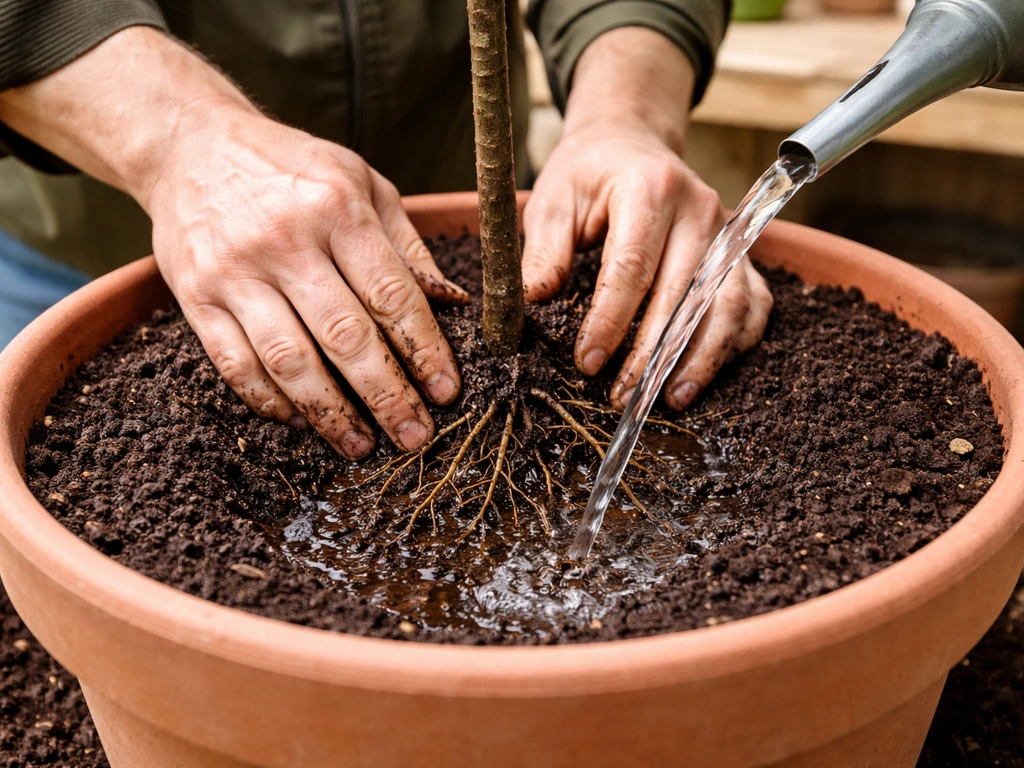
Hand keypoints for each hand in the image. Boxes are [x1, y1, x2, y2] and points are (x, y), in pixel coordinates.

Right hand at [147, 104, 466, 457]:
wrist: (191, 145)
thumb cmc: (291, 167)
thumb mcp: (361, 180)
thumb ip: (406, 243)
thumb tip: (451, 303)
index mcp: (337, 209)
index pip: (392, 295)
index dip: (424, 350)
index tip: (446, 391)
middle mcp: (285, 241)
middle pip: (345, 337)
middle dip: (386, 395)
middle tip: (414, 436)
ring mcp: (234, 272)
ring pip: (290, 361)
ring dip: (330, 413)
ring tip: (362, 445)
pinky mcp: (195, 297)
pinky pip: (235, 364)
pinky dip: (269, 401)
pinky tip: (300, 421)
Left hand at [521, 28, 772, 410]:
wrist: (631, 145)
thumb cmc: (587, 176)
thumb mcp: (553, 201)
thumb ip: (544, 251)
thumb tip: (534, 302)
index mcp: (650, 188)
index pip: (633, 266)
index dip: (611, 320)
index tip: (589, 362)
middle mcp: (700, 209)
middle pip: (684, 293)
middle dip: (653, 353)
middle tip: (623, 396)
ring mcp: (729, 232)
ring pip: (729, 304)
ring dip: (702, 357)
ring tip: (671, 398)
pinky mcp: (741, 254)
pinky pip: (754, 304)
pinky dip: (735, 343)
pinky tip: (704, 374)